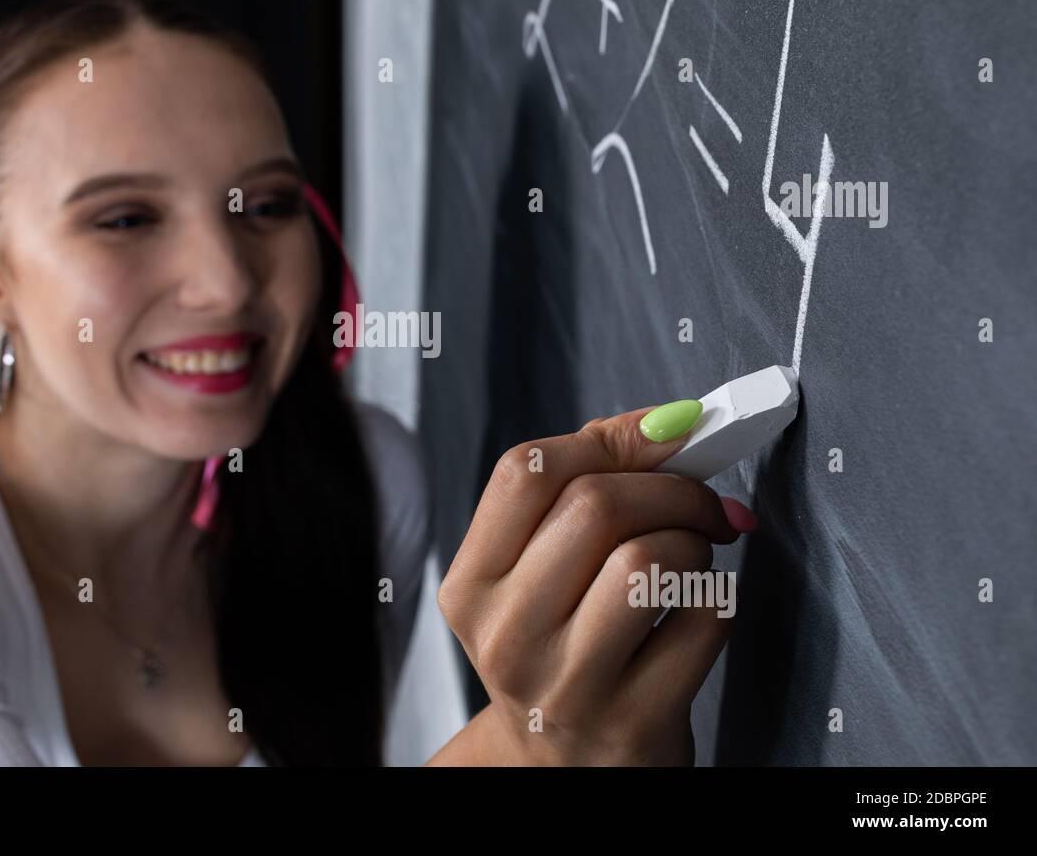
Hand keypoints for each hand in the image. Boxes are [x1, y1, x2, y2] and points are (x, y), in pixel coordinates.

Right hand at [434, 405, 754, 765]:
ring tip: (692, 558)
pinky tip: (699, 609)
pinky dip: (721, 597)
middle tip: (700, 504)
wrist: (560, 765)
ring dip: (695, 542)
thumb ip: (580, 490)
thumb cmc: (556, 647)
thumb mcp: (532, 573)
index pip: (527, 470)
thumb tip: (672, 425)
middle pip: (596, 505)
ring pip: (651, 558)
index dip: (610, 437)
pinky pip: (706, 618)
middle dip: (673, 487)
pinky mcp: (635, 720)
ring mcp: (567, 684)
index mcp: (471, 585)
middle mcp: (506, 635)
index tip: (665, 437)